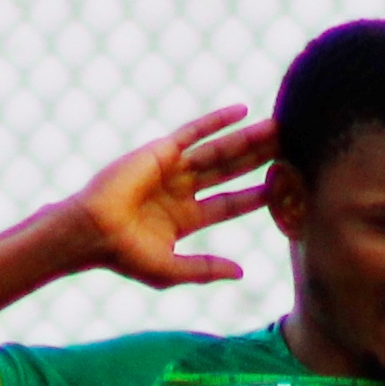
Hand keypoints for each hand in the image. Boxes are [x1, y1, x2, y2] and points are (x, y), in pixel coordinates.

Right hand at [56, 109, 273, 289]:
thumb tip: (242, 273)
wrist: (93, 232)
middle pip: (231, 172)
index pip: (230, 204)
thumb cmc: (125, 256)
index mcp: (186, 218)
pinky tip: (241, 112)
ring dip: (247, 139)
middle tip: (291, 148)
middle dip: (260, 160)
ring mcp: (172, 169)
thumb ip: (206, 270)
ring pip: (219, 150)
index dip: (257, 196)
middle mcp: (182, 190)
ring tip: (277, 128)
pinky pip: (193, 132)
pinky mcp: (160, 151)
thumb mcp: (171, 269)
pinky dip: (216, 121)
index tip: (284, 189)